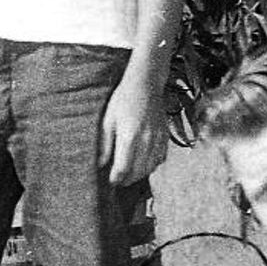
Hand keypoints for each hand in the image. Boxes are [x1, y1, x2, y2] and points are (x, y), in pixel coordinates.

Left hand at [102, 68, 168, 190]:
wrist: (146, 83)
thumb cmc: (123, 99)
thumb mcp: (108, 120)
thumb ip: (105, 144)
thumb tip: (101, 164)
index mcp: (129, 136)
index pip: (123, 168)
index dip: (116, 179)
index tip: (110, 181)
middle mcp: (146, 140)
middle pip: (137, 172)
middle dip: (127, 180)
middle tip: (118, 181)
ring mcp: (158, 139)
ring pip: (150, 168)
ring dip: (139, 175)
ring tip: (129, 174)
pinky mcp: (165, 137)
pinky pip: (160, 159)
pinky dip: (151, 165)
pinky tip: (143, 163)